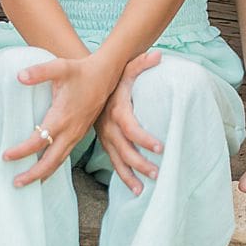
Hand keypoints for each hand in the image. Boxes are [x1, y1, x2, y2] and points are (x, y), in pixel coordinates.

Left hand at [3, 52, 116, 187]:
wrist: (106, 75)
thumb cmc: (81, 71)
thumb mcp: (60, 67)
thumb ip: (39, 72)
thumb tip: (19, 76)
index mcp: (62, 117)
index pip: (38, 141)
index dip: (21, 151)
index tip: (6, 156)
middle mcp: (70, 131)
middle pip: (50, 161)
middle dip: (33, 175)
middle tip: (15, 183)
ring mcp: (76, 134)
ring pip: (59, 161)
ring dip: (43, 174)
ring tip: (27, 183)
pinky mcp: (80, 134)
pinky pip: (65, 155)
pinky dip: (54, 166)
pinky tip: (46, 169)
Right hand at [96, 52, 162, 193]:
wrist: (85, 84)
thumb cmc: (109, 78)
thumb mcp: (124, 69)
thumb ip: (140, 63)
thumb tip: (158, 55)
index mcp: (116, 111)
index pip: (131, 128)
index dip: (144, 138)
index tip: (160, 148)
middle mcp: (109, 127)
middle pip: (125, 150)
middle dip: (140, 163)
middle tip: (157, 174)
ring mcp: (105, 137)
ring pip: (117, 160)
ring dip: (130, 176)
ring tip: (142, 190)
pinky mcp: (104, 142)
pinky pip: (113, 161)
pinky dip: (123, 175)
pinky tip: (134, 188)